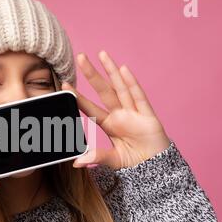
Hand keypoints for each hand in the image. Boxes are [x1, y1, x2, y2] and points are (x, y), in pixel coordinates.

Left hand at [63, 51, 170, 168]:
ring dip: (111, 71)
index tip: (64, 84)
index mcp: (109, 124)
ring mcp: (133, 112)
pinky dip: (132, 84)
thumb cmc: (135, 161)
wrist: (156, 167)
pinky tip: (124, 70)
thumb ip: (97, 157)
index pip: (90, 107)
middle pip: (103, 91)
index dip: (78, 97)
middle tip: (80, 57)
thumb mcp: (113, 160)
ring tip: (102, 54)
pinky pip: (139, 97)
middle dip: (91, 74)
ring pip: (120, 88)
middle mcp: (120, 114)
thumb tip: (77, 163)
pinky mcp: (147, 115)